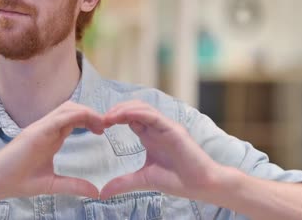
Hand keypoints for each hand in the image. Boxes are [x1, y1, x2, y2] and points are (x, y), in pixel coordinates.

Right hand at [0, 101, 104, 199]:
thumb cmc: (19, 181)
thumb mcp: (53, 184)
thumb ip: (74, 185)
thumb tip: (96, 192)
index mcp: (51, 137)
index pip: (73, 119)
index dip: (90, 120)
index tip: (102, 131)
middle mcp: (47, 129)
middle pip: (72, 109)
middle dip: (91, 113)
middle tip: (105, 125)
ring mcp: (41, 128)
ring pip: (67, 109)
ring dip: (86, 112)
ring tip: (100, 123)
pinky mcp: (36, 131)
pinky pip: (59, 118)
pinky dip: (76, 116)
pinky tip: (88, 122)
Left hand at [99, 100, 224, 200]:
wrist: (202, 185)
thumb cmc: (178, 180)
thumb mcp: (144, 179)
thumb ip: (124, 183)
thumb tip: (102, 193)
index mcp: (149, 135)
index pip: (129, 118)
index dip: (113, 118)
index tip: (98, 125)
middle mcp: (157, 127)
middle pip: (133, 108)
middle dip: (115, 110)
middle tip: (100, 120)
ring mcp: (165, 126)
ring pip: (142, 107)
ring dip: (123, 109)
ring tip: (108, 117)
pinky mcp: (173, 129)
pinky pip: (152, 115)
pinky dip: (136, 113)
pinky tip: (123, 117)